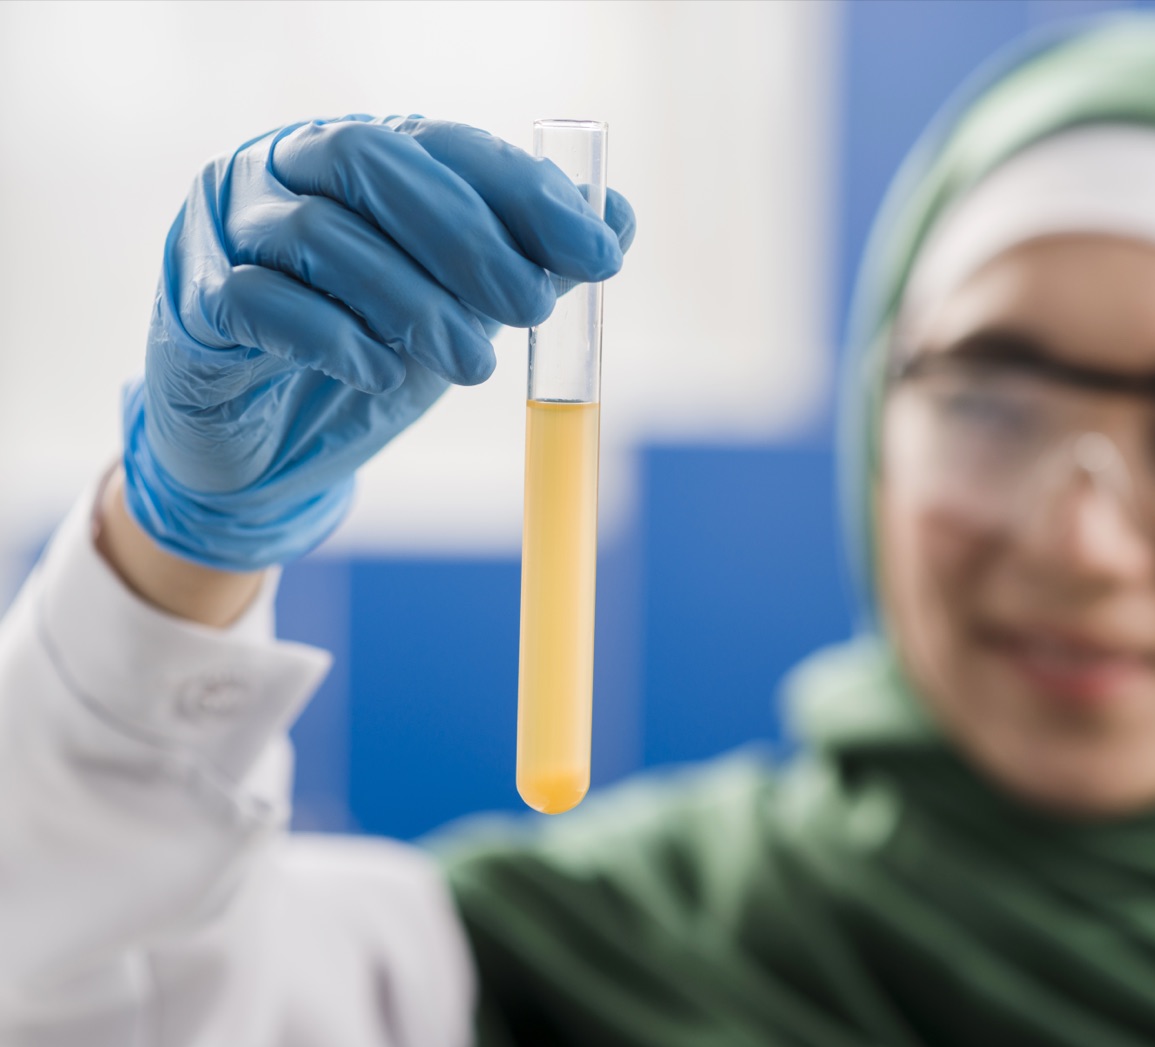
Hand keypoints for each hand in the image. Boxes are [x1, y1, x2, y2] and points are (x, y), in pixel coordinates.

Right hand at [122, 114, 634, 570]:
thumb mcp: (463, 309)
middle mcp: (287, 169)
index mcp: (362, 156)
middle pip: (374, 162)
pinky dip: (335, 338)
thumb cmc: (370, 354)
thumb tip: (616, 221)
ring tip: (472, 365)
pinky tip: (380, 375)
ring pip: (319, 233)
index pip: (447, 145)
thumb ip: (530, 262)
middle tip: (530, 312)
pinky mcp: (193, 303)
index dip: (527, 194)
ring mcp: (228, 228)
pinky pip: (259, 302)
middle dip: (469, 239)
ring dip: (414, 302)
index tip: (599, 254)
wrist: (268, 448)